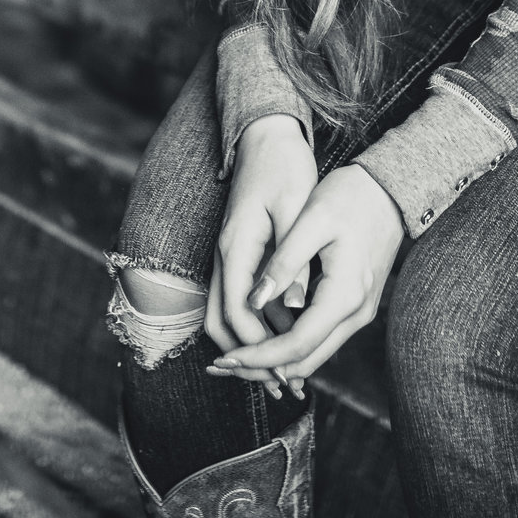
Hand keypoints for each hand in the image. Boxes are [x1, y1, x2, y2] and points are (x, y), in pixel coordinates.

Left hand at [206, 164, 403, 392]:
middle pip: (305, 361)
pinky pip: (320, 338)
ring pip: (313, 354)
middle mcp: (356, 314)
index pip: (297, 345)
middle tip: (222, 366)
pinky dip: (291, 345)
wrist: (390, 189)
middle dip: (262, 368)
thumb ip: (285, 263)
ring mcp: (359, 313)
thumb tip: (255, 302)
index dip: (259, 356)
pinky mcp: (355, 305)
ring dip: (276, 360)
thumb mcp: (312, 221)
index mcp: (345, 295)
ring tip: (235, 355)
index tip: (225, 358)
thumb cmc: (351, 197)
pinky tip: (263, 338)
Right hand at [208, 114, 316, 361]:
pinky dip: (257, 325)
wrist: (266, 133)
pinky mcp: (238, 253)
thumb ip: (293, 259)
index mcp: (236, 246)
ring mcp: (228, 255)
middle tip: (283, 384)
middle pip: (221, 323)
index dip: (260, 348)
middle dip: (248, 358)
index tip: (287, 370)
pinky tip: (288, 333)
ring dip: (252, 346)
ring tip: (288, 371)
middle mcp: (225, 255)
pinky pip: (239, 299)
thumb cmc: (284, 165)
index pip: (238, 313)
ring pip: (227, 315)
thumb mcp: (296, 208)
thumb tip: (294, 308)